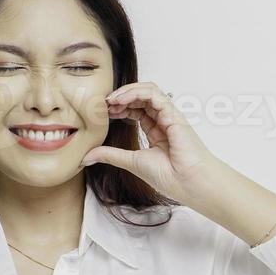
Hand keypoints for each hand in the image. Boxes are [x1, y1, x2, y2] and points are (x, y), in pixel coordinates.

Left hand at [81, 81, 222, 200]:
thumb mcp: (131, 162)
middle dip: (120, 97)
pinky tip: (122, 100)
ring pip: (148, 91)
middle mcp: (163, 120)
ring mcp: (169, 116)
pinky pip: (155, 95)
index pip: (136, 109)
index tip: (103, 112)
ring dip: (127, 91)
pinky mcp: (174, 115)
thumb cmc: (169, 176)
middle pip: (141, 97)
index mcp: (156, 130)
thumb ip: (111, 155)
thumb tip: (86, 156)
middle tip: (103, 103)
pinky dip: (137, 93)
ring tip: (111, 100)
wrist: (189, 183)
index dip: (119, 106)